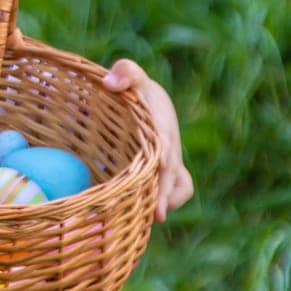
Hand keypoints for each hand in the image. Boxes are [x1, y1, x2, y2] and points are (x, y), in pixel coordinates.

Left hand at [103, 59, 193, 221]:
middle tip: (158, 214)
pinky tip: (146, 215)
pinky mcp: (165, 174)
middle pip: (173, 170)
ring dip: (169, 200)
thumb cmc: (134, 89)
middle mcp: (171, 144)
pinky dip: (167, 202)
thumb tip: (110, 83)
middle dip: (166, 190)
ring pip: (180, 185)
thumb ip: (125, 72)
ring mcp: (171, 161)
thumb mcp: (131, 74)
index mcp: (163, 121)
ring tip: (152, 218)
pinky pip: (177, 190)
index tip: (161, 165)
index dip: (164, 154)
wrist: (144, 103)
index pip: (165, 139)